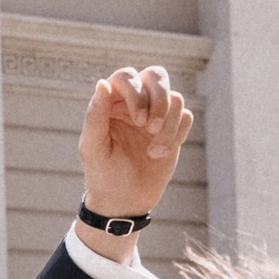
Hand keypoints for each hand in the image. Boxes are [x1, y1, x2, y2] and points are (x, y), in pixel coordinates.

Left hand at [77, 65, 191, 222]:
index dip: (136, 93)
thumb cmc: (102, 174)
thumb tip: (103, 83)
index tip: (137, 121)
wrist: (124, 202)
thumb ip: (95, 115)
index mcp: (111, 102)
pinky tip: (160, 154)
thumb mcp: (93, 147)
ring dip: (168, 126)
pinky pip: (186, 115)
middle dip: (159, 100)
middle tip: (150, 128)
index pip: (127, 76)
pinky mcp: (173, 128)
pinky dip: (177, 134)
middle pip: (156, 76)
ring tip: (153, 152)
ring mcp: (156, 114)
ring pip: (175, 98)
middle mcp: (135, 102)